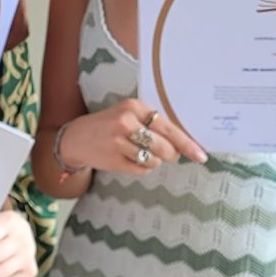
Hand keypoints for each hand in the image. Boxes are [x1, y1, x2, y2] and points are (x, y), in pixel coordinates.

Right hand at [59, 98, 205, 176]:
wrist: (75, 138)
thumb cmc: (108, 126)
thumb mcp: (128, 115)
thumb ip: (153, 124)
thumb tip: (184, 144)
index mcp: (133, 107)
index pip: (168, 127)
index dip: (187, 143)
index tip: (200, 155)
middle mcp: (125, 122)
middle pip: (165, 146)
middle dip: (171, 154)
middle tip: (167, 155)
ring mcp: (118, 142)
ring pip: (154, 160)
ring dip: (154, 161)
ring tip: (141, 154)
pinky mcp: (113, 159)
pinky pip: (142, 169)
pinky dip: (142, 168)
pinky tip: (129, 159)